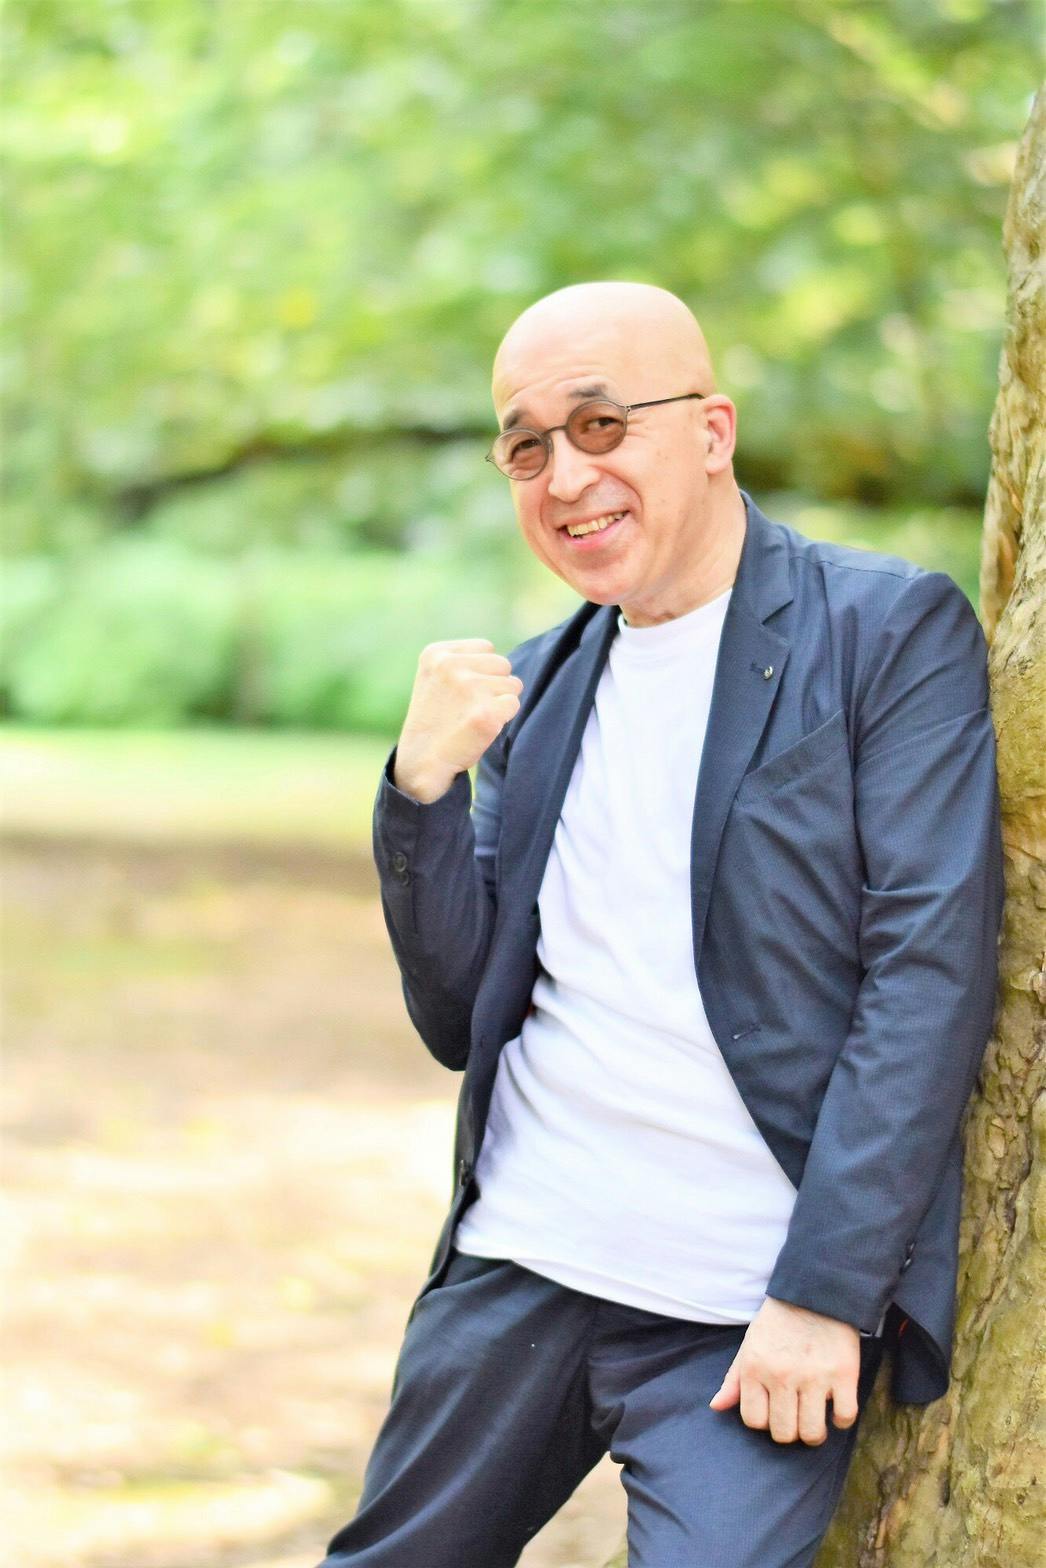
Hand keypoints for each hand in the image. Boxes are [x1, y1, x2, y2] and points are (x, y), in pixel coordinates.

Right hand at [393, 638, 523, 802]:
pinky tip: (482, 728)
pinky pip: (513, 704)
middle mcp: (451, 666)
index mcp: (436, 653)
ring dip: (499, 702)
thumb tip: (503, 662)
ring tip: (473, 717)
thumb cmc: (436, 720)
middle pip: (503, 664)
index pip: (486, 648)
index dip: (482, 671)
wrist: (422, 762)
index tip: (461, 692)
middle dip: (495, 685)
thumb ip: (463, 661)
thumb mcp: (435, 678)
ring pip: (512, 685)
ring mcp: (469, 688)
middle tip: (471, 707)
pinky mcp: (486, 713)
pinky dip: (504, 718)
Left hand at [708, 1296, 860, 1444]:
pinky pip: (844, 1418)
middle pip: (783, 1433)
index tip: (773, 1412)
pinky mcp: (844, 1374)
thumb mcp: (750, 1344)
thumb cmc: (779, 1322)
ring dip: (814, 1433)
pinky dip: (841, 1421)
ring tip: (815, 1419)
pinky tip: (836, 1409)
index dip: (764, 1421)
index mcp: (755, 1367)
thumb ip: (733, 1378)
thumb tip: (717, 1406)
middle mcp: (782, 1375)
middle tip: (796, 1418)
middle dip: (789, 1432)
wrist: (815, 1291)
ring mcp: (814, 1376)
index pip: (754, 1421)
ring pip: (812, 1433)